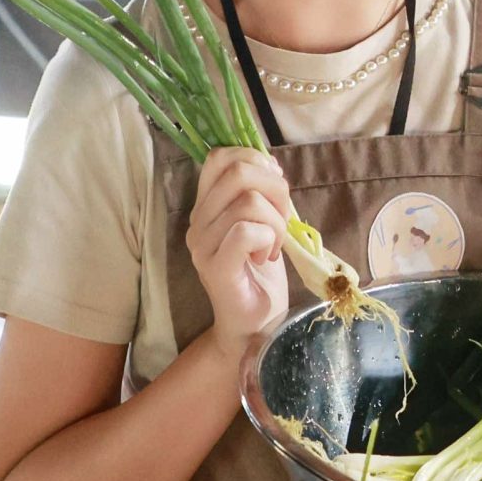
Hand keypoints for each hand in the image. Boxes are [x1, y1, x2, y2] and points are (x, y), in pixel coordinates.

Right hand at [186, 147, 291, 342]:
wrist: (254, 323)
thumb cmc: (260, 273)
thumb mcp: (261, 222)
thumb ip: (258, 193)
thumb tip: (271, 165)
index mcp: (206, 205)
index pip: (219, 157)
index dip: (254, 158)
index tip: (275, 184)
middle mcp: (197, 221)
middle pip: (238, 172)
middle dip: (276, 189)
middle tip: (283, 219)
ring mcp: (202, 244)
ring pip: (248, 202)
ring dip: (277, 220)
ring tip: (275, 244)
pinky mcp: (215, 267)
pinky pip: (246, 232)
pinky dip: (269, 238)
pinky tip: (267, 256)